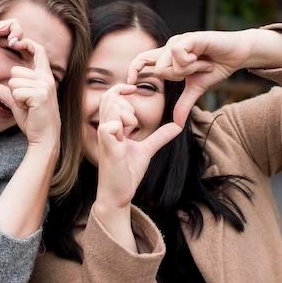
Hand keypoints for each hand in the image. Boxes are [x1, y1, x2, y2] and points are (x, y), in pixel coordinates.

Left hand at [0, 38, 60, 151]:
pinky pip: (16, 92)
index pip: (38, 51)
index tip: (14, 42)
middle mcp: (47, 78)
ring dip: (15, 95)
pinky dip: (17, 102)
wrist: (45, 138)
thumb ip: (3, 91)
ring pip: (14, 81)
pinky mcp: (40, 94)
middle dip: (13, 86)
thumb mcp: (16, 102)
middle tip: (24, 101)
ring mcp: (45, 86)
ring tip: (27, 106)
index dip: (26, 43)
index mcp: (45, 77)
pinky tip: (28, 109)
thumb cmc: (33, 120)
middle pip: (16, 70)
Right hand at [95, 85, 181, 208]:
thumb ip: (159, 137)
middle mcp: (104, 128)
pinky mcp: (106, 145)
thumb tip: (177, 126)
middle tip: (133, 127)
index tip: (133, 88)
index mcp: (111, 126)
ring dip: (127, 117)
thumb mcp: (147, 150)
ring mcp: (104, 136)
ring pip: (113, 107)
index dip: (120, 88)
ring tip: (129, 134)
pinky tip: (124, 141)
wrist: (119, 194)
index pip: (109, 96)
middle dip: (127, 105)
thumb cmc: (126, 173)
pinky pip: (111, 125)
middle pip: (111, 97)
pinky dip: (122, 128)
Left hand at [128, 30, 252, 125]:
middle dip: (176, 77)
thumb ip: (184, 104)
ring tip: (201, 64)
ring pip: (168, 63)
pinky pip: (178, 53)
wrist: (237, 54)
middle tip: (193, 72)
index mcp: (168, 57)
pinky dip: (190, 61)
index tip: (131, 82)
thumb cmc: (215, 67)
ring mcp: (179, 40)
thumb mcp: (197, 89)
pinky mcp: (190, 37)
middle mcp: (170, 47)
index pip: (142, 60)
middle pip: (157, 69)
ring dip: (187, 70)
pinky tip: (201, 58)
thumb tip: (176, 124)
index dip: (134, 70)